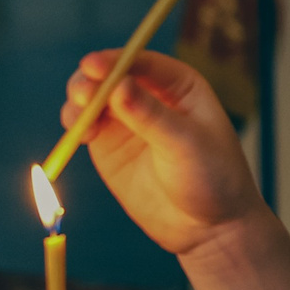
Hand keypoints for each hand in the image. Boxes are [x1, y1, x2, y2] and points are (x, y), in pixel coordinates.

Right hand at [60, 51, 289, 289]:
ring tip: (80, 114)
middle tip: (83, 93)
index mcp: (179, 85)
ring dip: (79, 100)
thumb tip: (118, 86)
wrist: (209, 228)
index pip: (140, 61)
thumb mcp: (186, 144)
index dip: (115, 60)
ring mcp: (127, 121)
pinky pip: (85, 125)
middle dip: (92, 79)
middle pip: (110, 75)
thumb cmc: (213, 179)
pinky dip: (75, 124)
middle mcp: (150, 96)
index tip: (93, 66)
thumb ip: (151, 116)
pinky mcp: (110, 147)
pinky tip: (79, 132)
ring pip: (93, 97)